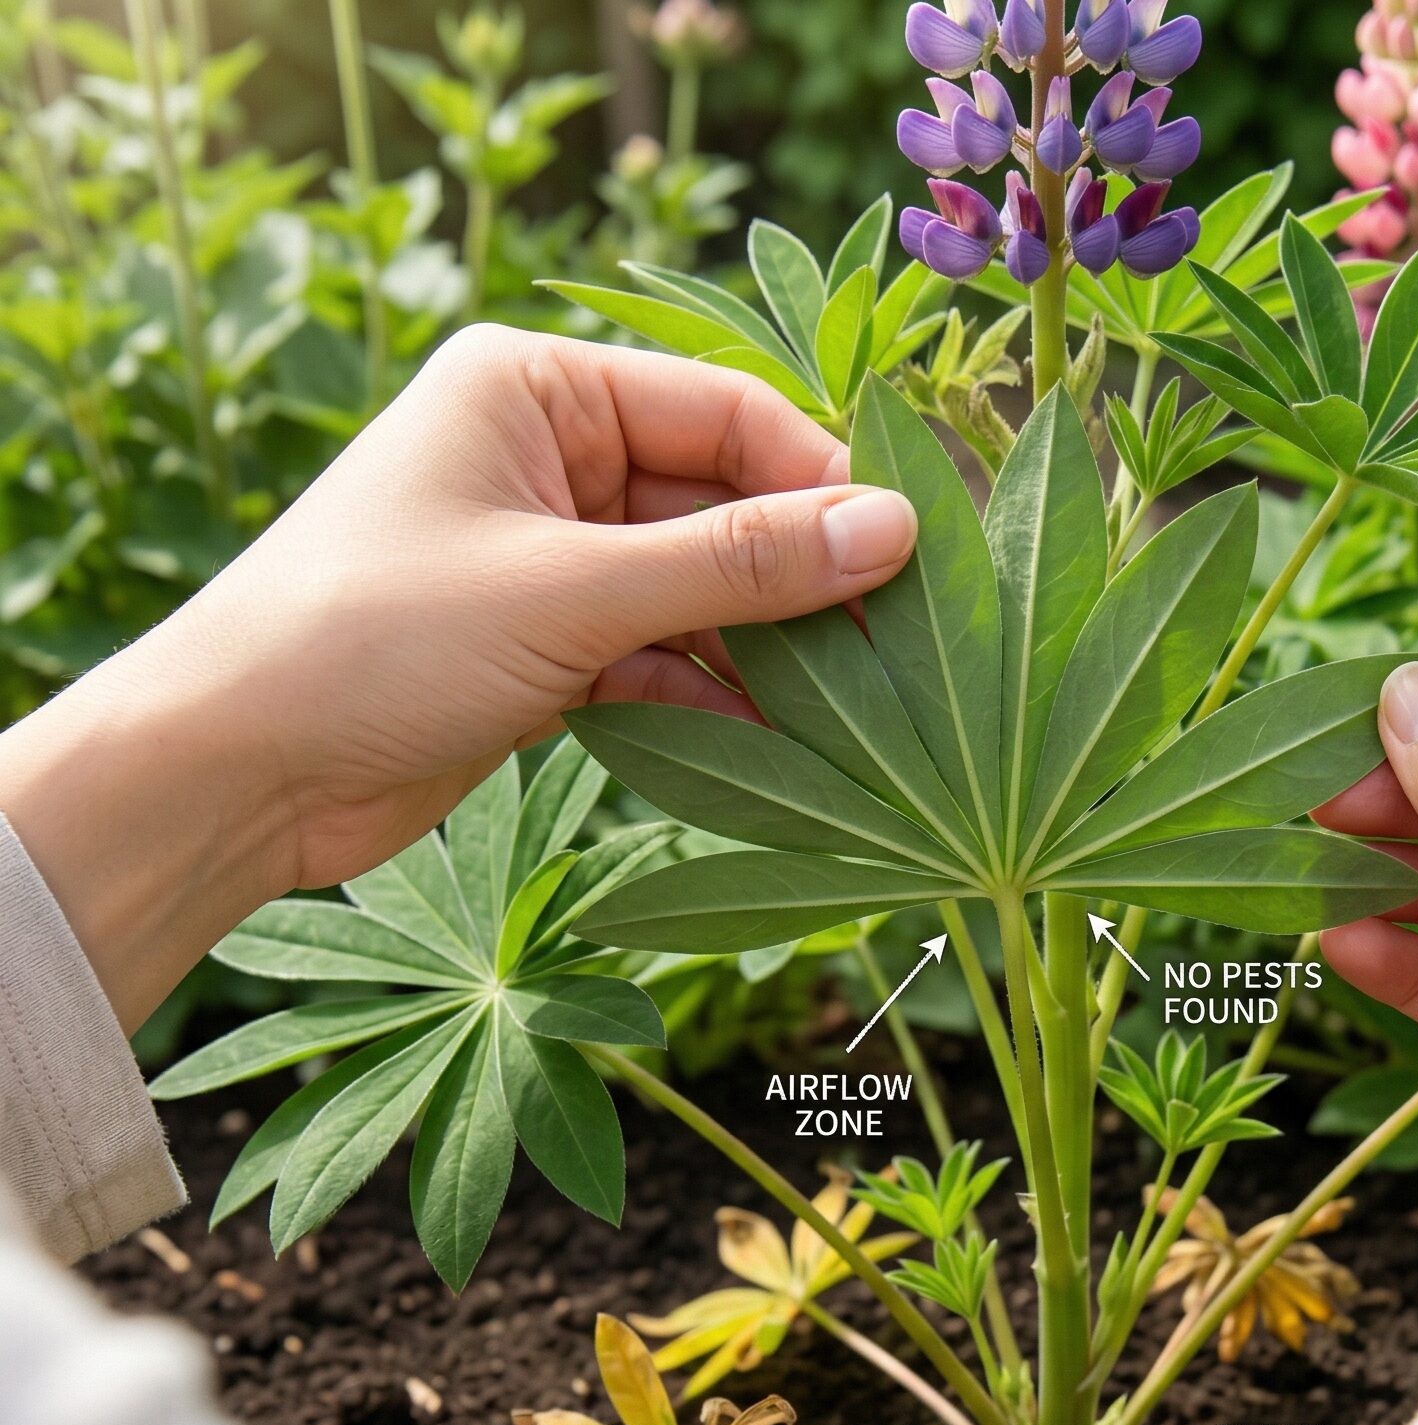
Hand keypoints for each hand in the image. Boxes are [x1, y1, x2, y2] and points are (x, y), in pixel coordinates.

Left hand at [0, 328, 917, 1028]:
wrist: (236, 770)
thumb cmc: (372, 639)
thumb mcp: (571, 592)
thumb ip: (736, 563)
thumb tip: (890, 530)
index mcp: (536, 388)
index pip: (725, 412)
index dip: (821, 481)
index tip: (906, 554)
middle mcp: (548, 456)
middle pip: (720, 501)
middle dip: (800, 573)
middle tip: (896, 642)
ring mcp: (549, 554)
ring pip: (698, 586)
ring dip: (765, 644)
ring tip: (851, 703)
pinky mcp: (546, 643)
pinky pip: (661, 651)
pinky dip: (711, 692)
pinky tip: (773, 737)